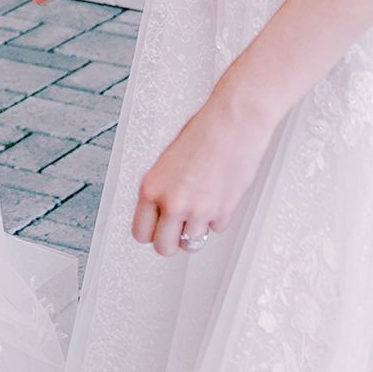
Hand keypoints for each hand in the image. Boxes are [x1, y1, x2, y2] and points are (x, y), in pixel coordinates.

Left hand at [132, 88, 278, 255]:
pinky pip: (216, 229)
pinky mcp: (223, 211)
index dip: (150, 233)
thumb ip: (162, 190)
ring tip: (200, 208)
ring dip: (196, 230)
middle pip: (163, 248)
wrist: (232, 123)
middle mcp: (172, 202)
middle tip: (178, 230)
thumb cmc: (201, 134)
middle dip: (171, 242)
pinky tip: (218, 196)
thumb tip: (161, 213)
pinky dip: (217, 219)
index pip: (140, 233)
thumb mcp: (167, 163)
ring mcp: (198, 210)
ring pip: (192, 243)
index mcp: (150, 188)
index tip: (157, 230)